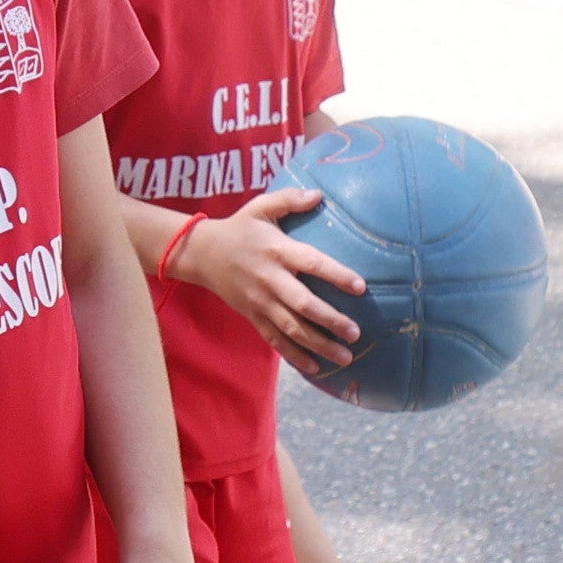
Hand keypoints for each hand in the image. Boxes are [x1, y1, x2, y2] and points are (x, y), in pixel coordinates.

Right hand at [170, 189, 360, 366]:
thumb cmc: (239, 228)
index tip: (361, 286)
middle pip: (303, 304)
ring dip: (319, 345)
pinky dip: (294, 356)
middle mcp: (270, 279)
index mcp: (277, 250)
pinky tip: (316, 368)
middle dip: (331, 320)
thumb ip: (289, 199)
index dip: (336, 275)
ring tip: (346, 357)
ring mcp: (260, 302)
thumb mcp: (261, 207)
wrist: (201, 253)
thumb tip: (320, 194)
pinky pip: (275, 340)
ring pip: (292, 328)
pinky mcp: (253, 316)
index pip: (311, 263)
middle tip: (356, 332)